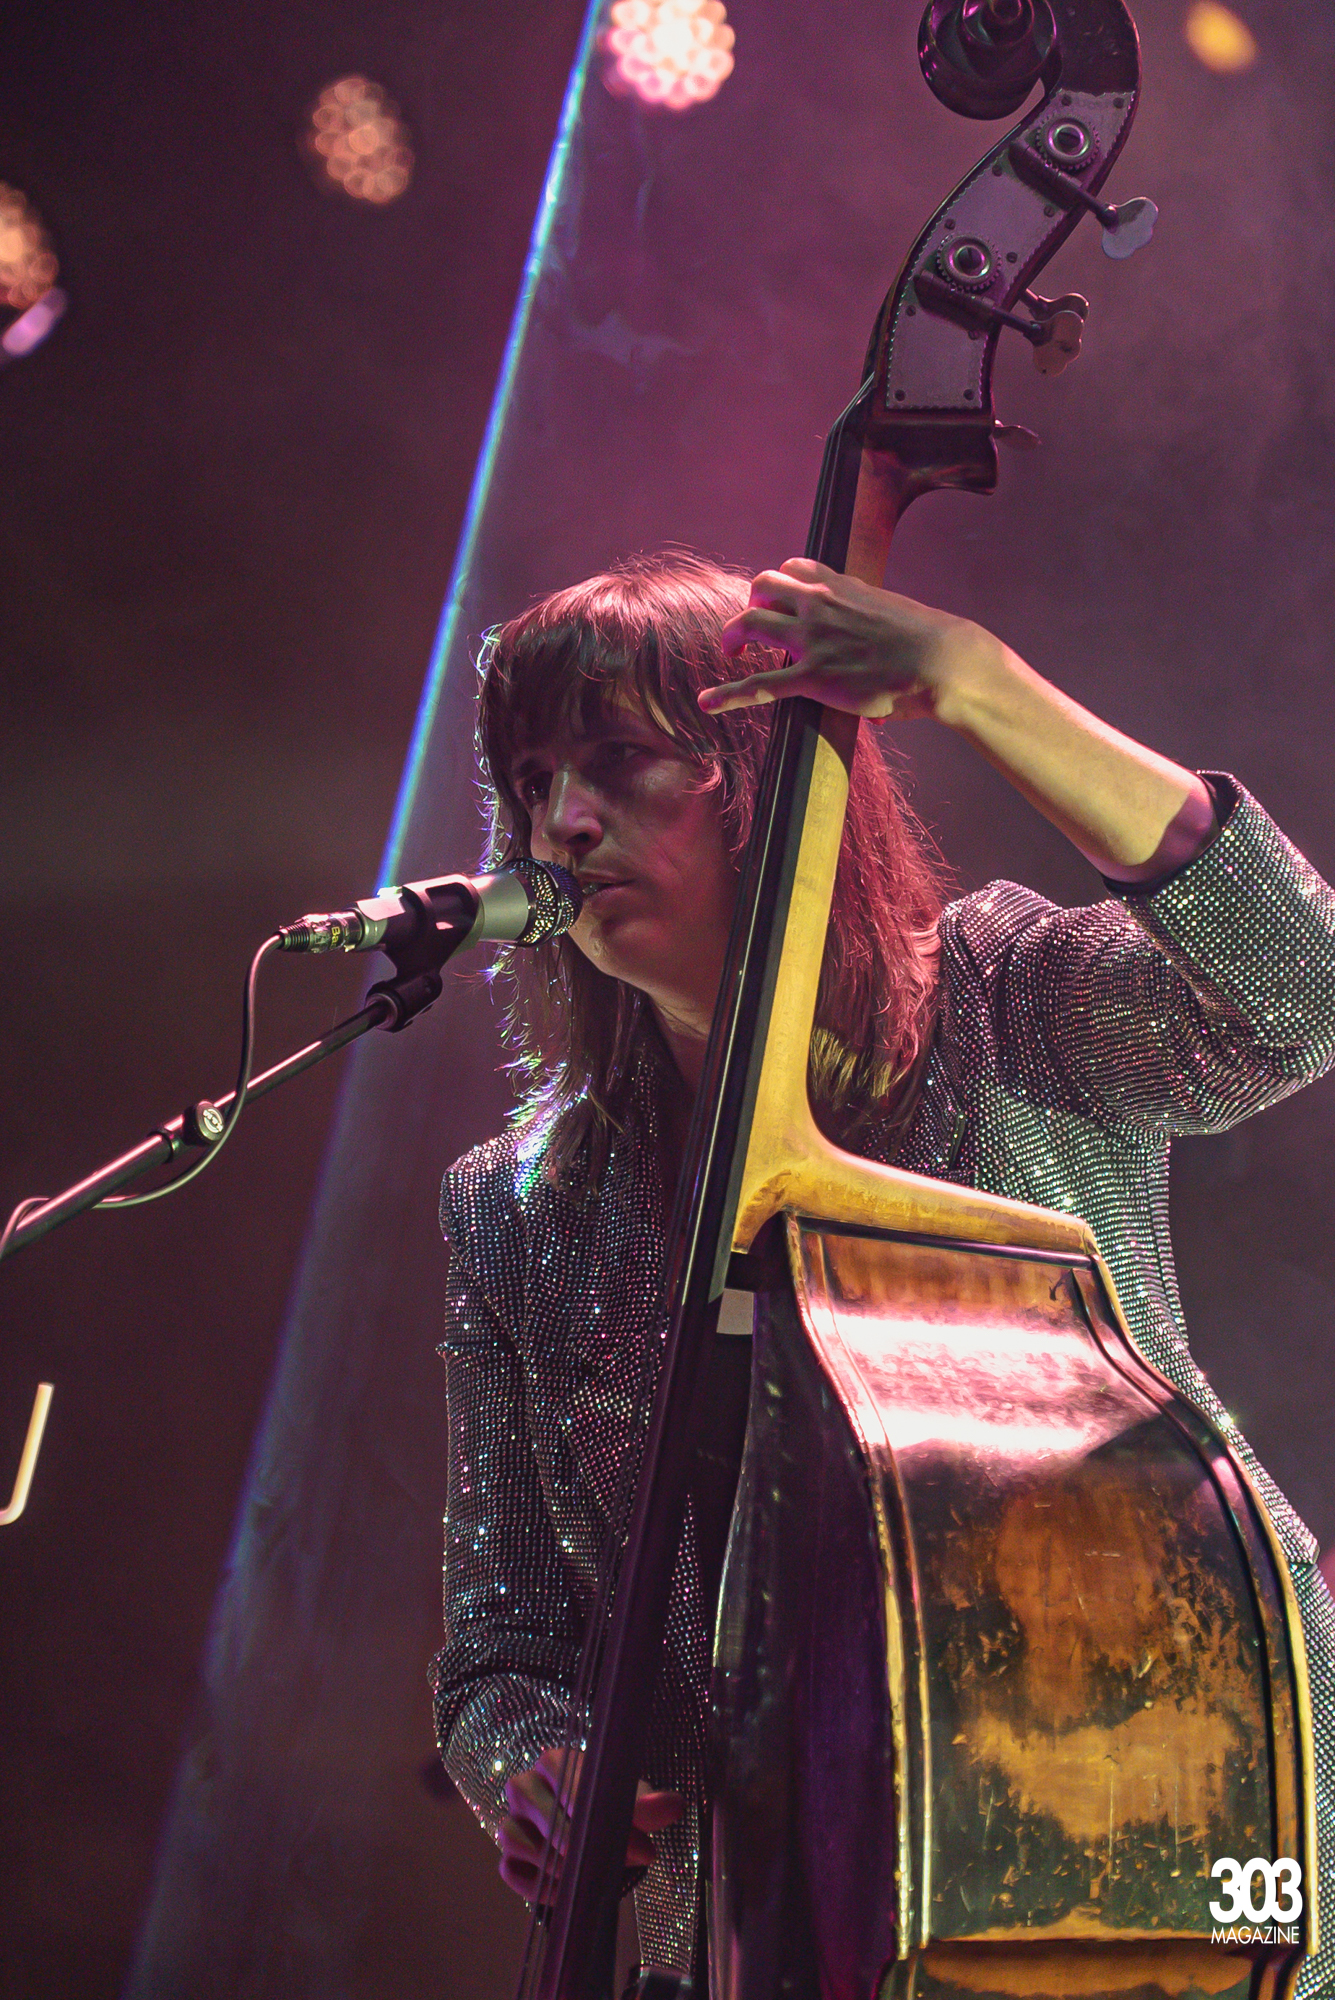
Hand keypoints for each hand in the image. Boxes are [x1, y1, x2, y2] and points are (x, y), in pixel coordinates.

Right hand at [498, 1746, 684, 1901]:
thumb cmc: (611, 1809)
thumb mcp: (631, 1804)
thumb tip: (674, 1806)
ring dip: (557, 1865)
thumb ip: (650, 1806)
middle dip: (579, 1845)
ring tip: (587, 1875)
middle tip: (609, 1863)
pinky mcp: (507, 1856)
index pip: (563, 1777)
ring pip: (519, 1842)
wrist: (594, 1836)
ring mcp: (511, 1821)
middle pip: (541, 1813)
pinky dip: (539, 1886)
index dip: (593, 1810)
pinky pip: (512, 1872)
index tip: (627, 1840)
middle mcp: (526, 1786)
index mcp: (555, 1761)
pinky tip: (565, 1890)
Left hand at [699, 557, 998, 723]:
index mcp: (841, 585)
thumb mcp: (895, 611)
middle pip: (763, 586)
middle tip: (752, 628)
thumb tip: (876, 633)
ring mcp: (811, 640)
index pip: (795, 566)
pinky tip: (708, 702)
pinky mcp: (812, 677)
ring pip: (749, 624)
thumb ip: (872, 614)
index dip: (781, 583)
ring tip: (730, 654)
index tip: (779, 600)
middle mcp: (819, 604)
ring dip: (732, 637)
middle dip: (750, 602)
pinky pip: (758, 684)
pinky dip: (727, 693)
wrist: (941, 661)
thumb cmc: (929, 641)